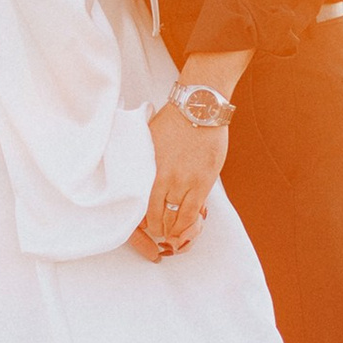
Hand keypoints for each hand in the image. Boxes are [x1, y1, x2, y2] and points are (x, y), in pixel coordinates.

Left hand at [133, 92, 228, 258]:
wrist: (199, 107)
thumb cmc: (172, 120)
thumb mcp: (148, 140)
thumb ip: (145, 163)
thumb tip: (136, 178)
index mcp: (151, 171)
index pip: (146, 208)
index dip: (147, 223)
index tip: (147, 227)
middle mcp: (168, 179)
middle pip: (162, 217)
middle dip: (160, 230)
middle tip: (160, 235)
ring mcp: (188, 181)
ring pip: (180, 218)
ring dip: (176, 230)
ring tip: (174, 235)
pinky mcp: (205, 181)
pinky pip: (196, 211)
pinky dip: (191, 223)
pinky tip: (188, 226)